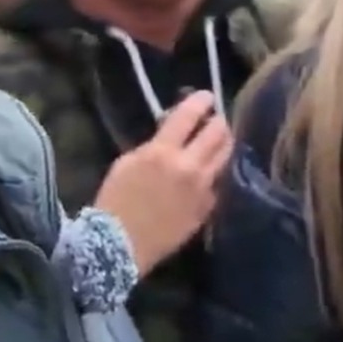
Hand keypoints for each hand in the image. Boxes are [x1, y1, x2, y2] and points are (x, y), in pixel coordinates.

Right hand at [92, 91, 233, 276]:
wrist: (119, 245)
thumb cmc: (116, 200)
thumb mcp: (128, 162)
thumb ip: (154, 143)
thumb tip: (173, 131)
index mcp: (163, 152)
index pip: (190, 115)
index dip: (201, 101)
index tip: (206, 97)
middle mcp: (189, 166)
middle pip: (219, 132)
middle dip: (218, 121)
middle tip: (214, 120)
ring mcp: (203, 188)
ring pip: (226, 155)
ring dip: (222, 143)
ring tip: (216, 141)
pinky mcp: (208, 207)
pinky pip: (218, 182)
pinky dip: (214, 173)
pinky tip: (205, 174)